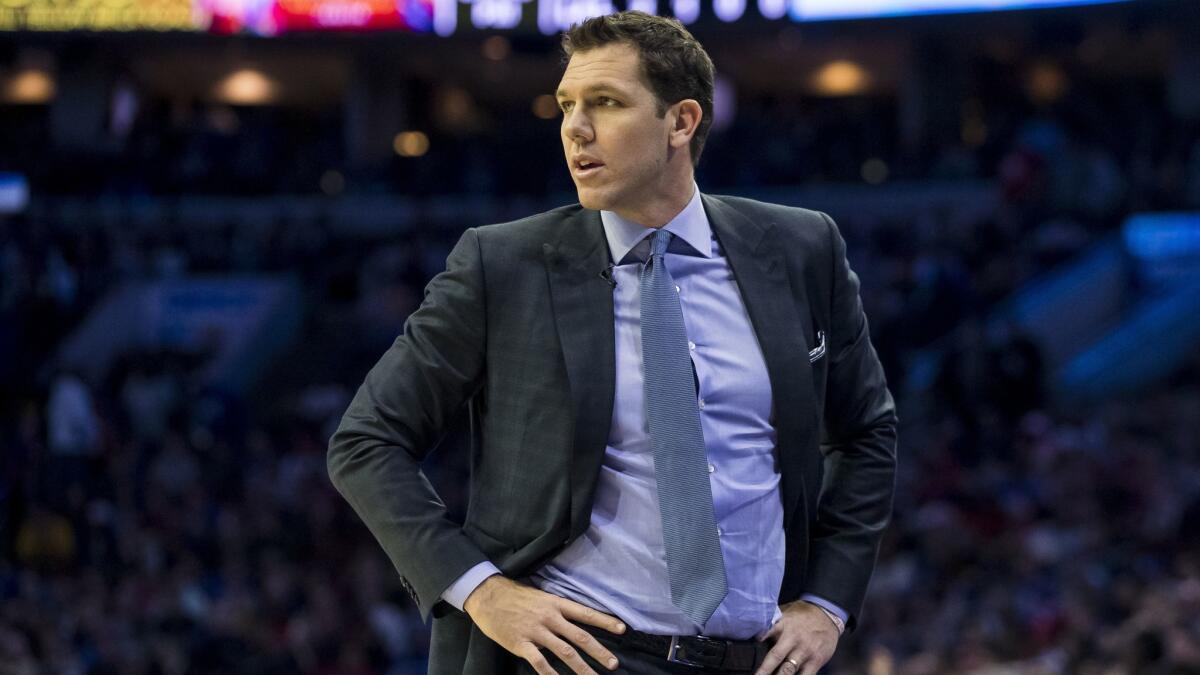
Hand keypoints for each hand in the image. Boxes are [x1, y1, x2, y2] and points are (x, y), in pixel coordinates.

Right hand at [463, 575, 625, 674]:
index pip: (586, 613)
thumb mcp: (541, 596)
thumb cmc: (515, 595)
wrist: (487, 595)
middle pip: (580, 637)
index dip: (605, 622)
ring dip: (582, 668)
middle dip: (599, 652)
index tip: (623, 629)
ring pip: (565, 653)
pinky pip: (540, 663)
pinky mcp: (521, 644)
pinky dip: (551, 674)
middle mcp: (550, 618)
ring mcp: (536, 631)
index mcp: (556, 604)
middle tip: (613, 664)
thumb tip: (576, 620)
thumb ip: (558, 609)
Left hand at [754, 600, 839, 674]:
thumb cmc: (802, 615)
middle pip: (776, 656)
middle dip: (764, 670)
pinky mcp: (816, 661)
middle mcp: (793, 638)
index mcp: (783, 624)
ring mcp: (805, 651)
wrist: (827, 614)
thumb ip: (772, 623)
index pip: (768, 630)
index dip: (759, 638)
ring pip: (788, 670)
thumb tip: (752, 632)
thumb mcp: (786, 613)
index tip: (751, 644)